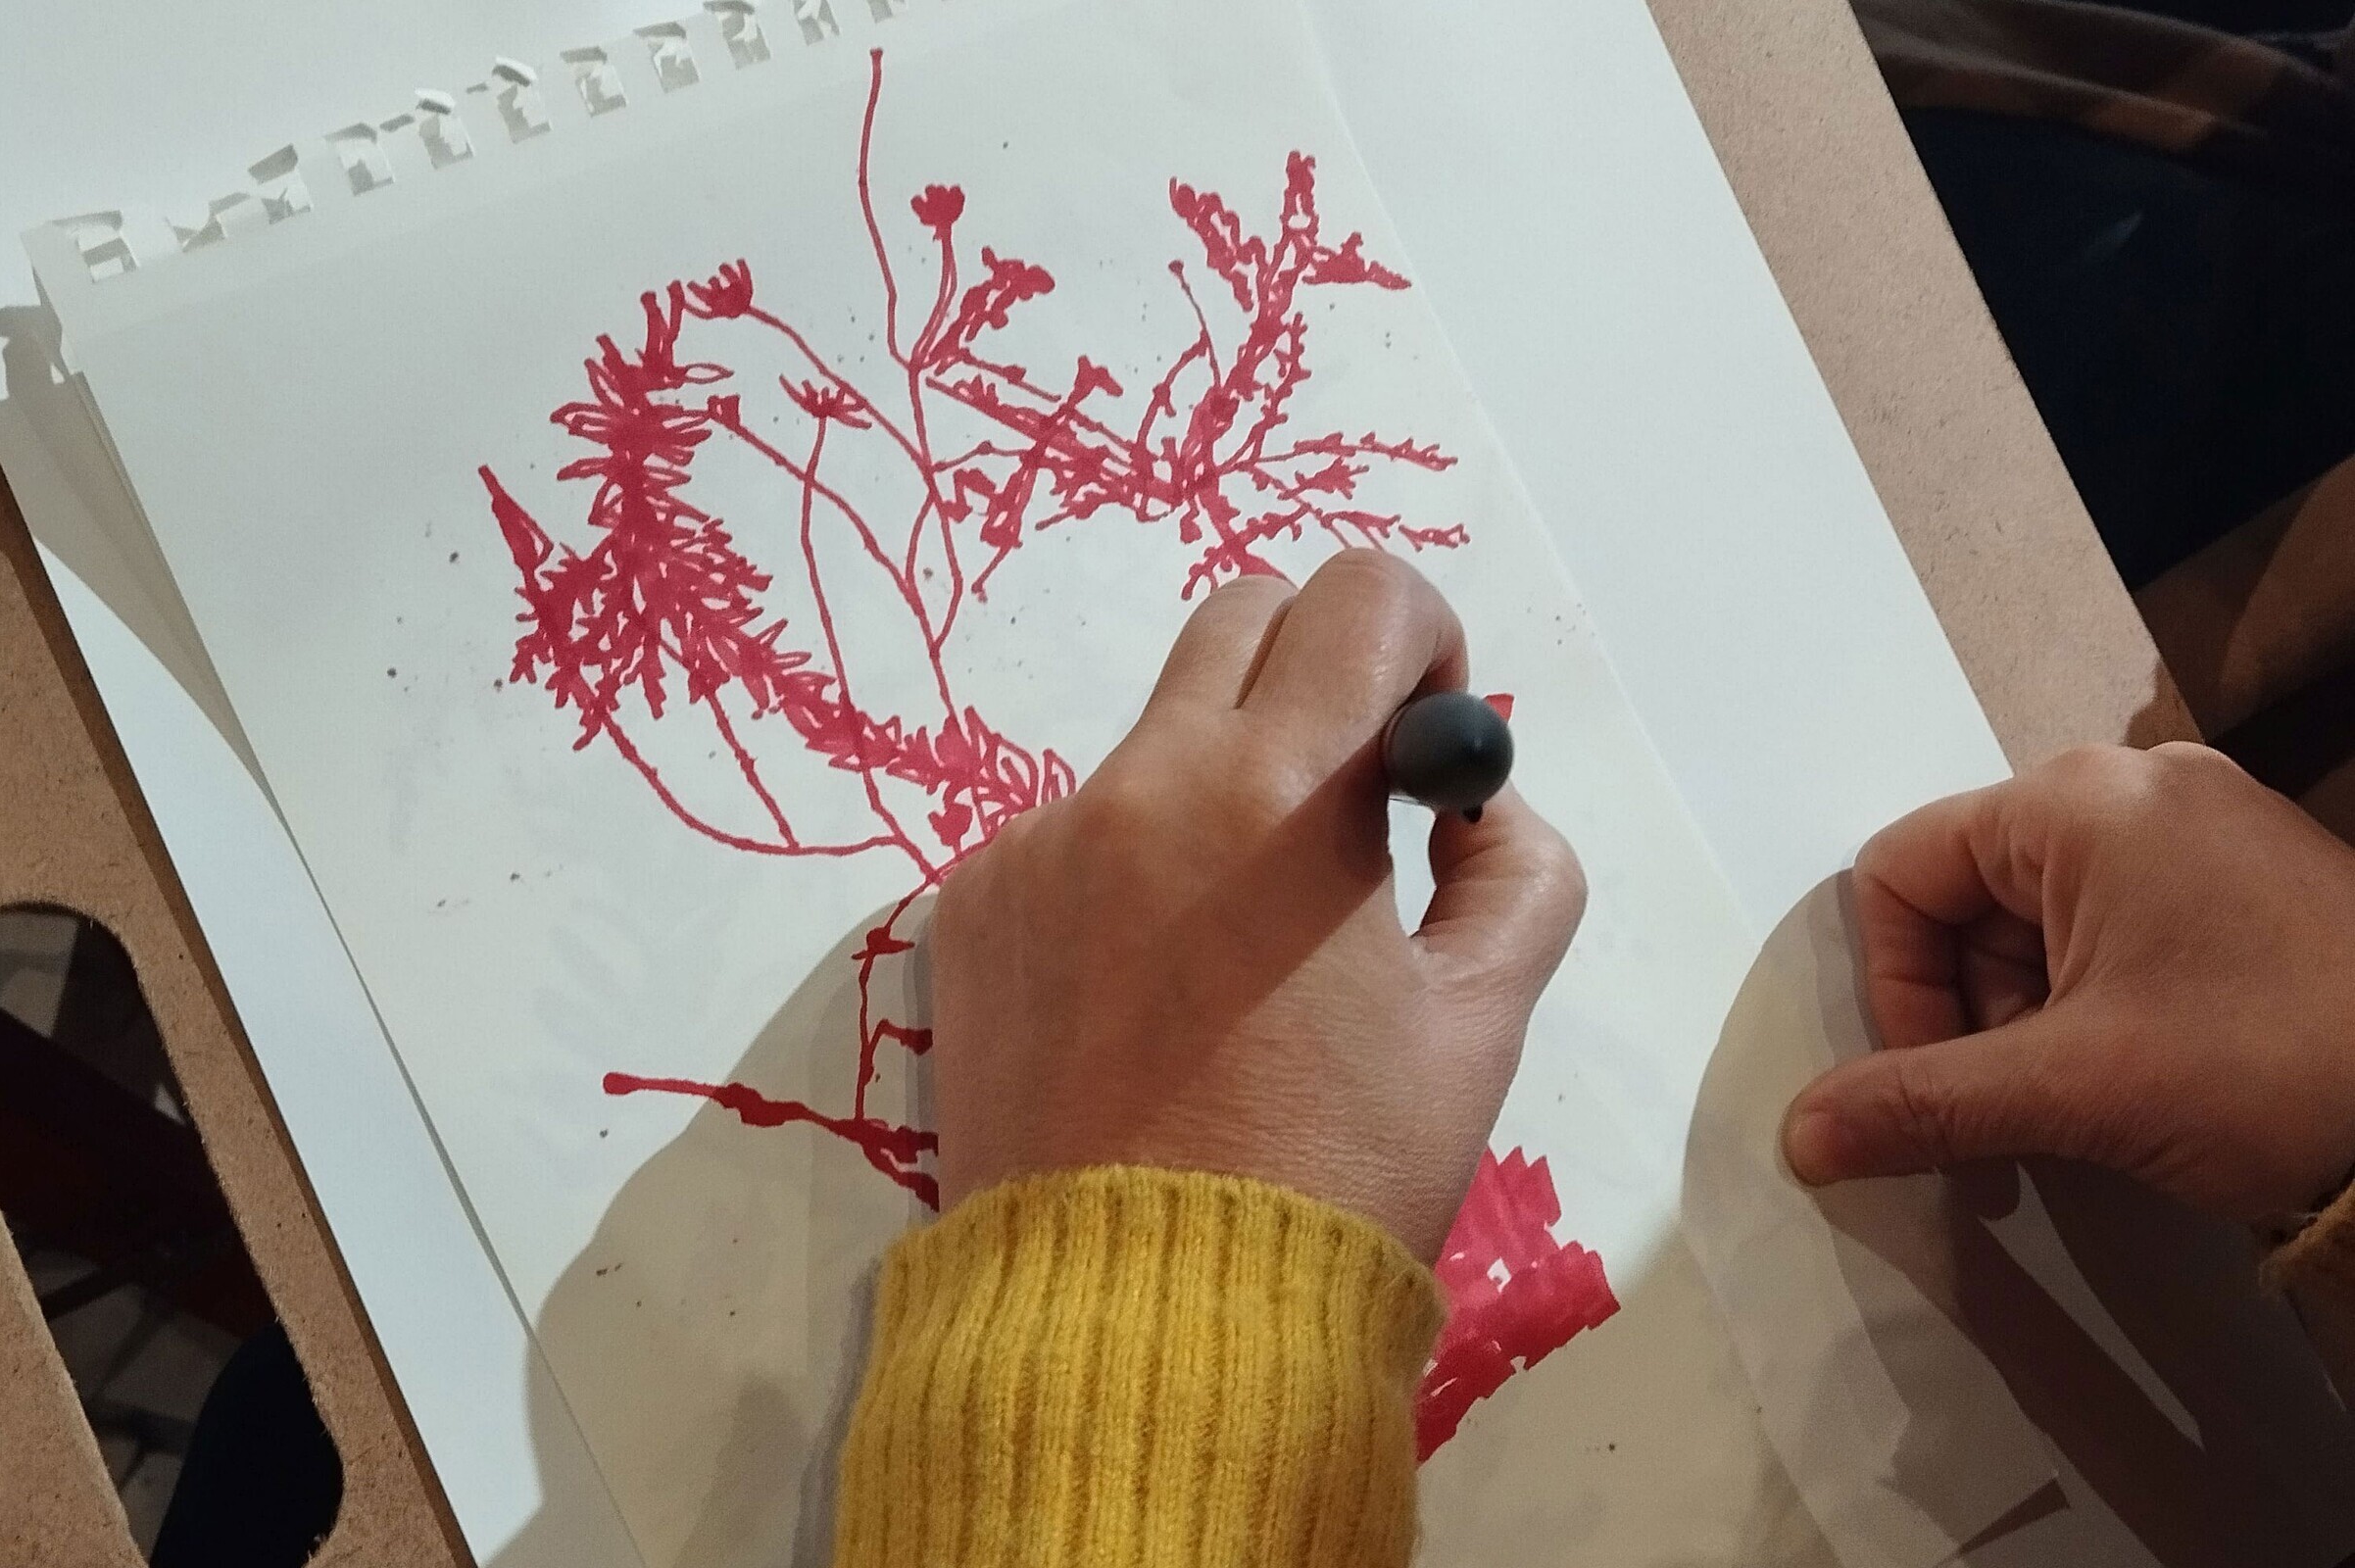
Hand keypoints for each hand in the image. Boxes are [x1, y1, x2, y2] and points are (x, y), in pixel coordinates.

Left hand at [928, 551, 1585, 1259]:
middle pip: (1244, 621)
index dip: (1424, 643)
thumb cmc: (1333, 1177)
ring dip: (1225, 786)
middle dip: (1320, 676)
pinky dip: (1137, 868)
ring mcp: (1036, 846)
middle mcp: (1138, 787)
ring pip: (1157, 736)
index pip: (1363, 596)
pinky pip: (1076, 832)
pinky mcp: (970, 910)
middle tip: (1353, 806)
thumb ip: (1515, 872)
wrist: (1136, 1325)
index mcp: (1275, 797)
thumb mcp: (1479, 1028)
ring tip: (1246, 951)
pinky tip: (1154, 999)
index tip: (1425, 751)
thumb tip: (1469, 798)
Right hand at [1785, 742, 2354, 1219]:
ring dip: (2034, 1025)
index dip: (1898, 987)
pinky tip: (2141, 1080)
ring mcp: (2202, 830)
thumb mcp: (2072, 1088)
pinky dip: (2098, 1008)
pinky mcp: (2248, 880)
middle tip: (2022, 1109)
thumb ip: (1921, 1103)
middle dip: (1973, 1018)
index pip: (1901, 871)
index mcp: (2079, 800)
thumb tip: (1801, 1135)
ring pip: (2042, 924)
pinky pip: (2119, 929)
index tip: (1943, 1079)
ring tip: (2092, 1104)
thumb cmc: (2275, 1064)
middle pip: (1969, 899)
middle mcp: (2136, 788)